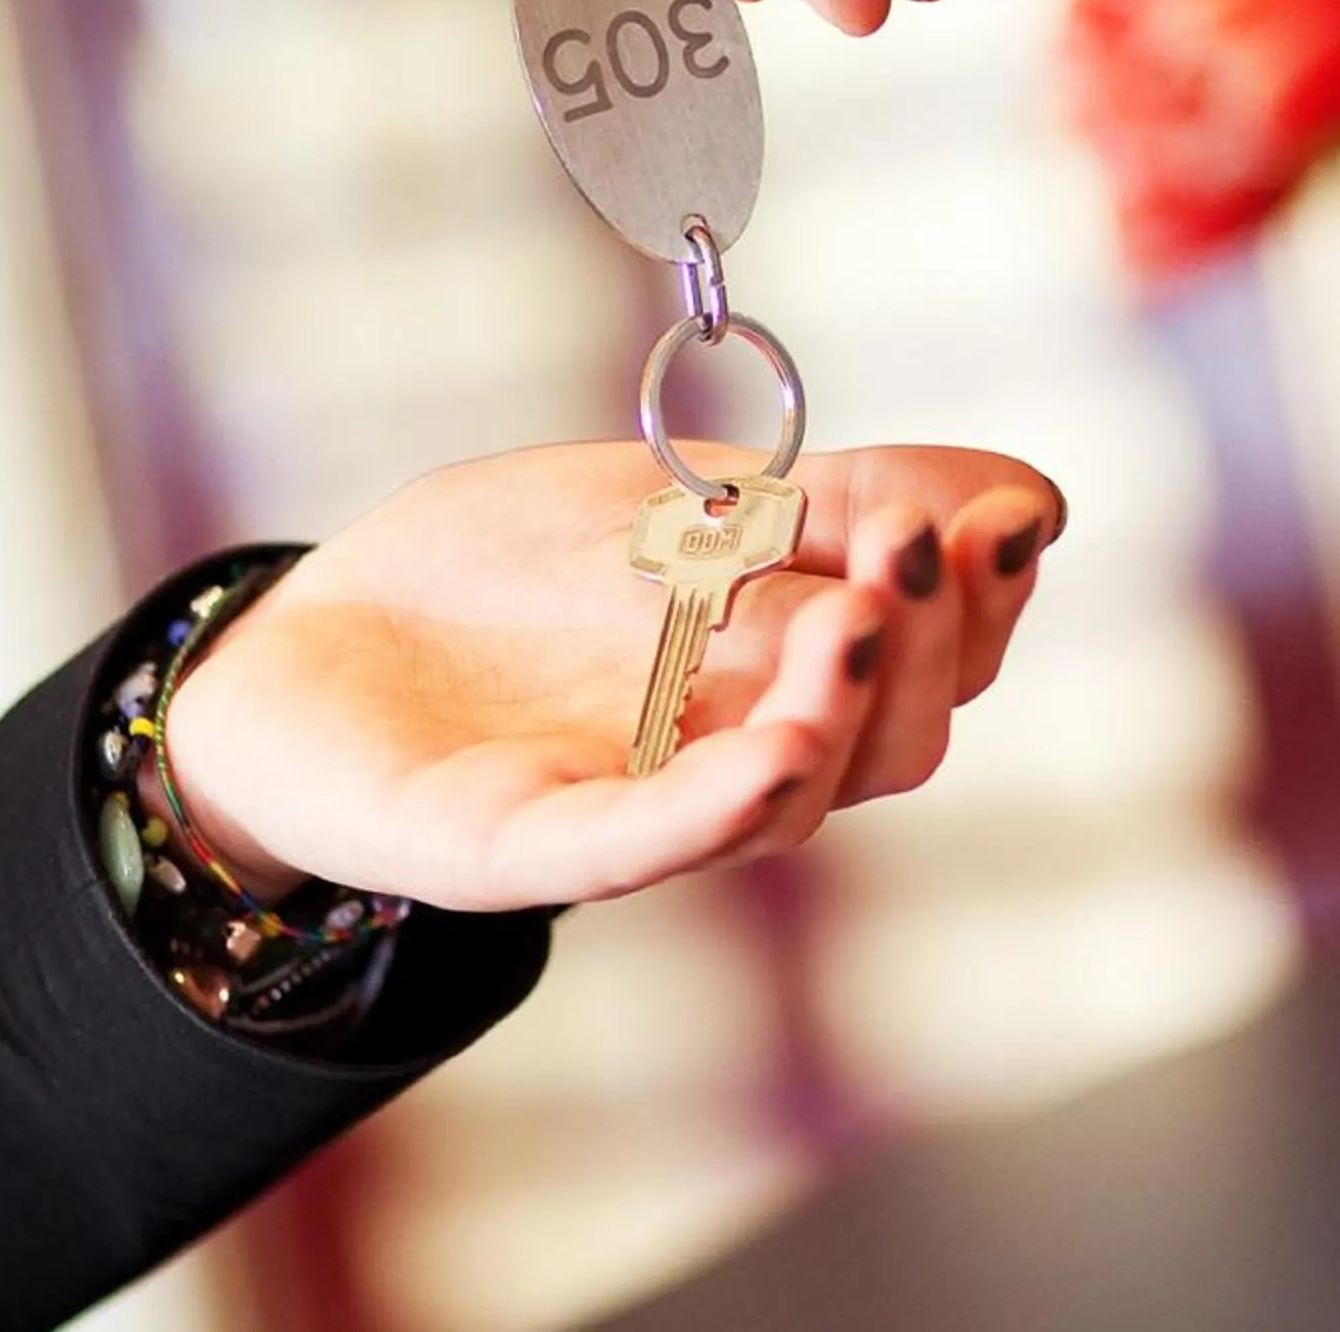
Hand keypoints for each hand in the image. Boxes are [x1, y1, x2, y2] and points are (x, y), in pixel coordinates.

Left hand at [164, 442, 1059, 911]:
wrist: (310, 633)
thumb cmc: (503, 573)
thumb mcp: (682, 495)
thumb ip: (836, 494)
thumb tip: (1029, 493)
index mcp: (792, 672)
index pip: (940, 658)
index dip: (988, 594)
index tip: (1009, 516)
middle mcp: (741, 756)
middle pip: (900, 736)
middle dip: (930, 640)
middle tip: (916, 541)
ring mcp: (641, 808)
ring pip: (793, 798)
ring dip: (843, 710)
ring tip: (855, 614)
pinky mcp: (524, 846)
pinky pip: (640, 846)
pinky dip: (717, 807)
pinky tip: (775, 755)